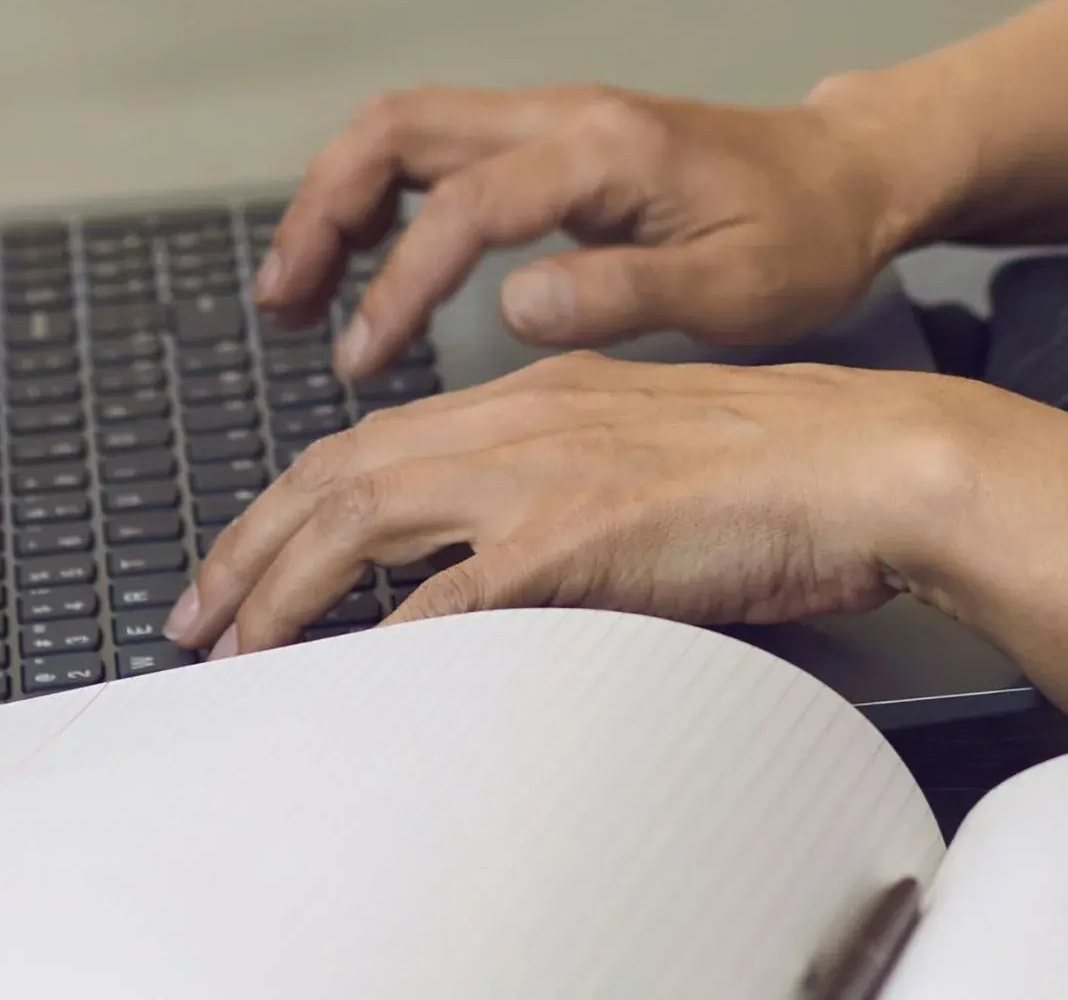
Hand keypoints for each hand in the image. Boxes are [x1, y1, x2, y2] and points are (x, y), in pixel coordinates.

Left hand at [164, 356, 995, 657]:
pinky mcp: (579, 537)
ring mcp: (546, 473)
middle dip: (251, 548)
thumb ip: (566, 489)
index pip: (377, 442)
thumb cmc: (788, 472)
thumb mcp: (649, 456)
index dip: (292, 505)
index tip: (244, 565)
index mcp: (541, 393)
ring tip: (238, 651)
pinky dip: (384, 637)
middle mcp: (525, 418)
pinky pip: (449, 596)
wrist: (871, 458)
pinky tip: (348, 674)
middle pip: (340, 471)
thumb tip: (494, 568)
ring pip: (366, 516)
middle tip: (197, 618)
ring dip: (284, 589)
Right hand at [253, 83, 943, 377]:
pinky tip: (370, 263)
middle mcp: (564, 116)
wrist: (853, 175)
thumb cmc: (808, 238)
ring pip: (408, 129)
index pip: (465, 204)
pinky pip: (440, 149)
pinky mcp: (554, 141)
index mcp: (604, 151)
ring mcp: (554, 120)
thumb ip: (625, 293)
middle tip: (283, 304)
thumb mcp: (740, 288)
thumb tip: (511, 309)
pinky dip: (383, 195)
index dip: (400, 282)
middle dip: (324, 209)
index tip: (363, 358)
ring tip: (298, 292)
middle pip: (400, 128)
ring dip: (340, 198)